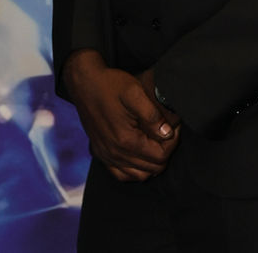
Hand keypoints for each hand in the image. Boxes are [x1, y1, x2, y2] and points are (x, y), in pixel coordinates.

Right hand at [63, 50, 178, 181]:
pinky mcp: (100, 153)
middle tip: (166, 131)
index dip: (172, 143)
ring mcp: (106, 155)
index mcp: (126, 140)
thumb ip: (153, 115)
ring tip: (156, 141)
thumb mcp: (135, 92)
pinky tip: (140, 154)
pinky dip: (134, 169)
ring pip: (139, 175)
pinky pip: (121, 174)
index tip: (173, 127)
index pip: (160, 156)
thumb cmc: (110, 85)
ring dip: (152, 162)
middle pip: (152, 168)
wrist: (85, 82)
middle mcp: (115, 153)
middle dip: (164, 151)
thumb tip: (168, 133)